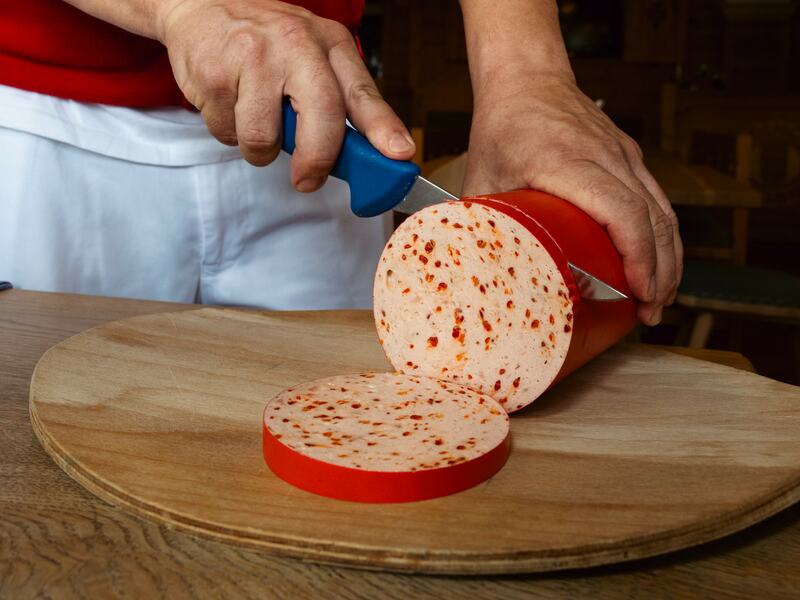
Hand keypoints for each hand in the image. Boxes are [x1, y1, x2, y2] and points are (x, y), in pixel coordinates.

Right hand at [155, 0, 414, 189]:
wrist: (201, 5)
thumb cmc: (265, 41)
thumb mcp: (313, 56)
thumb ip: (340, 102)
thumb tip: (372, 157)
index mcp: (329, 44)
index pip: (362, 92)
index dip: (383, 128)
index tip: (399, 155)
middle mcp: (296, 44)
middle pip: (322, 118)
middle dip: (317, 160)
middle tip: (307, 179)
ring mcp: (254, 57)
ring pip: (264, 139)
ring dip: (259, 148)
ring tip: (255, 120)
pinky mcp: (215, 74)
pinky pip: (228, 132)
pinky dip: (228, 131)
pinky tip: (230, 102)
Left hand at [463, 72, 681, 324]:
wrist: (528, 79)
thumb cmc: (502, 128)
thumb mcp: (482, 177)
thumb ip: (481, 226)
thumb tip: (476, 273)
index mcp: (568, 162)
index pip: (621, 212)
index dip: (638, 257)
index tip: (640, 293)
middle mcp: (606, 158)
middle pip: (652, 219)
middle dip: (660, 273)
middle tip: (651, 313)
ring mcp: (624, 155)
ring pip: (663, 211)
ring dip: (668, 259)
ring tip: (659, 300)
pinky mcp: (630, 157)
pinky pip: (656, 200)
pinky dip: (662, 236)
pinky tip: (656, 264)